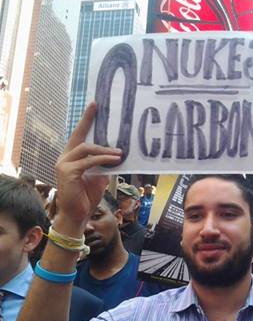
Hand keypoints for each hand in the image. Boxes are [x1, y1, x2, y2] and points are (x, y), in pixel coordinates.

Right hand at [54, 102, 122, 235]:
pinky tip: (115, 160)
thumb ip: (104, 164)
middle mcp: (64, 157)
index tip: (94, 105)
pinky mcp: (68, 172)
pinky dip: (103, 160)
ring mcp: (64, 164)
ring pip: (86, 148)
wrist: (78, 215)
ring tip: (119, 153)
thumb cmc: (87, 196)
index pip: (78, 135)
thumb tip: (117, 154)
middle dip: (88, 120)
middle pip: (78, 136)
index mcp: (71, 157)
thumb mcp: (99, 176)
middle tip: (99, 108)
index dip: (86, 120)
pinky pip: (89, 161)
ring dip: (105, 150)